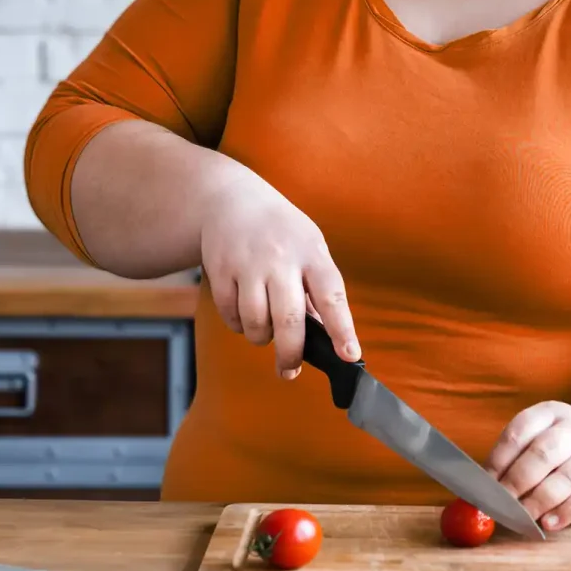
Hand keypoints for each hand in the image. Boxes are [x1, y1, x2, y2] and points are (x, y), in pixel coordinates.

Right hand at [199, 169, 358, 377]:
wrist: (233, 200)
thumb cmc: (282, 231)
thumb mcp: (310, 247)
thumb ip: (317, 288)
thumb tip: (325, 334)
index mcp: (312, 253)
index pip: (332, 295)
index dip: (342, 329)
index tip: (349, 355)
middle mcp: (281, 258)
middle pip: (289, 319)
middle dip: (291, 353)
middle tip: (290, 371)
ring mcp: (249, 264)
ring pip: (256, 323)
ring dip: (261, 338)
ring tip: (265, 330)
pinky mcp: (220, 270)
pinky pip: (231, 315)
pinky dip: (238, 324)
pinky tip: (244, 312)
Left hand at [485, 401, 570, 531]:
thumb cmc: (559, 453)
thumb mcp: (537, 443)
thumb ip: (512, 462)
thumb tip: (481, 489)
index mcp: (550, 413)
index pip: (521, 430)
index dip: (500, 458)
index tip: (485, 484)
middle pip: (544, 451)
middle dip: (519, 480)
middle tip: (502, 503)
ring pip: (568, 475)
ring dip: (541, 499)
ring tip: (523, 517)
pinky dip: (566, 512)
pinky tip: (548, 523)